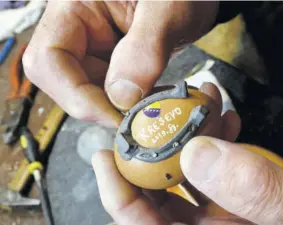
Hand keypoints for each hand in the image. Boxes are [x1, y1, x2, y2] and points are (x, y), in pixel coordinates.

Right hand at [23, 1, 217, 126]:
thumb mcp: (169, 10)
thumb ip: (145, 49)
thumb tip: (122, 98)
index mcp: (75, 5)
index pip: (49, 58)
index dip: (77, 96)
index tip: (115, 116)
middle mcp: (76, 28)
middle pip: (64, 82)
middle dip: (98, 106)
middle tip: (134, 120)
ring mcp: (92, 47)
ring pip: (86, 93)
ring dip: (115, 109)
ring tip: (148, 108)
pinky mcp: (109, 62)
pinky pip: (107, 92)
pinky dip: (127, 104)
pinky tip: (149, 102)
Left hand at [92, 83, 282, 224]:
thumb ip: (259, 190)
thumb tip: (198, 157)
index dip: (122, 199)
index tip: (109, 159)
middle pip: (161, 199)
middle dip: (152, 155)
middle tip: (148, 118)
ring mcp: (232, 210)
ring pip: (188, 173)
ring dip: (187, 136)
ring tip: (196, 105)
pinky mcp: (244, 188)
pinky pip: (215, 161)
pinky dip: (214, 135)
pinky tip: (224, 118)